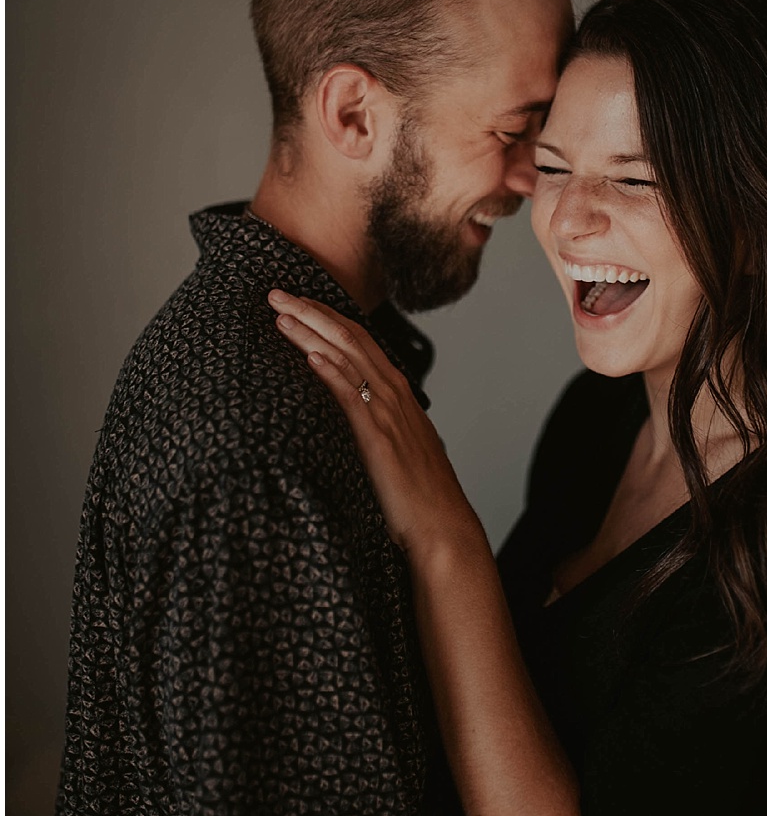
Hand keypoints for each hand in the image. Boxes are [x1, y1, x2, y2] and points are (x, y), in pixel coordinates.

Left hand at [269, 290, 483, 561]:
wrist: (441, 524)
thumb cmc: (419, 494)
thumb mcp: (399, 446)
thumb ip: (379, 423)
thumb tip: (355, 415)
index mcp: (398, 392)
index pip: (359, 341)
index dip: (327, 318)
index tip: (297, 303)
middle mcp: (394, 393)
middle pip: (350, 337)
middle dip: (312, 311)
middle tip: (276, 292)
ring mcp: (387, 411)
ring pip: (348, 357)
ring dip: (313, 331)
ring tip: (281, 312)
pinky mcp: (377, 433)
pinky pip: (352, 393)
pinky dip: (331, 370)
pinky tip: (310, 354)